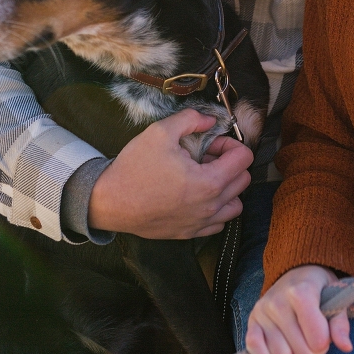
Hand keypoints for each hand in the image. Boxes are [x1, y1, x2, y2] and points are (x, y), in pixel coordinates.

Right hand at [88, 109, 252, 238]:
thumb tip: (210, 120)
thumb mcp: (160, 132)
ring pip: (236, 205)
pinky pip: (219, 223)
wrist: (109, 201)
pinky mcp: (189, 233)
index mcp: (209, 182)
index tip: (209, 143)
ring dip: (227, 188)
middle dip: (228, 163)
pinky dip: (216, 209)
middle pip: (244, 180)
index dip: (229, 144)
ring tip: (203, 177)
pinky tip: (196, 196)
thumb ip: (191, 119)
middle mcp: (211, 206)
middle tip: (204, 156)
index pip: (244, 158)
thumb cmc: (134, 167)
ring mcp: (201, 223)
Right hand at [246, 264, 352, 353]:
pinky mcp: (251, 322)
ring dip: (291, 353)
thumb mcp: (335, 299)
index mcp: (301, 292)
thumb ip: (340, 323)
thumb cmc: (319, 289)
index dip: (325, 343)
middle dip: (311, 352)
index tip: (325, 332)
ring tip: (295, 337)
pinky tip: (278, 344)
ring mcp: (262, 312)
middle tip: (311, 337)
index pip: (318, 339)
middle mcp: (278, 302)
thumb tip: (346, 346)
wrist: (294, 273)